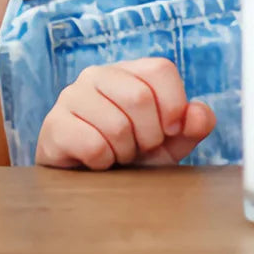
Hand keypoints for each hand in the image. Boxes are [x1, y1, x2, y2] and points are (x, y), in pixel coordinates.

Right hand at [35, 58, 216, 169]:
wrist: (91, 184)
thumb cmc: (133, 156)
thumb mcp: (171, 142)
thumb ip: (193, 126)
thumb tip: (199, 114)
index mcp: (129, 70)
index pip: (161, 69)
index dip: (174, 105)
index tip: (170, 131)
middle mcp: (97, 74)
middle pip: (139, 97)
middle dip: (149, 135)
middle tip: (139, 148)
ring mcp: (71, 96)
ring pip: (116, 125)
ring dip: (125, 152)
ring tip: (117, 154)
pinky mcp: (54, 125)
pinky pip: (93, 145)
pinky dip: (103, 163)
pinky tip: (97, 162)